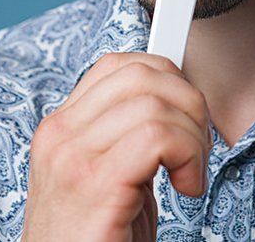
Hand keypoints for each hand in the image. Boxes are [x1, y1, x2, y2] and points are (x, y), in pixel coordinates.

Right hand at [22, 53, 211, 241]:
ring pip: (154, 102)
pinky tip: (186, 188)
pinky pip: (158, 137)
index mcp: (60, 130)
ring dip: (193, 137)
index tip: (187, 116)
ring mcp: (72, 158)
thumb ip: (126, 141)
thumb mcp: (107, 181)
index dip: (167, 80)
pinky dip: (188, 155)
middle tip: (195, 150)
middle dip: (189, 104)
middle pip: (141, 74)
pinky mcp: (95, 186)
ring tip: (190, 174)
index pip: (118, 66)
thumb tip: (172, 103)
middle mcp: (60, 136)